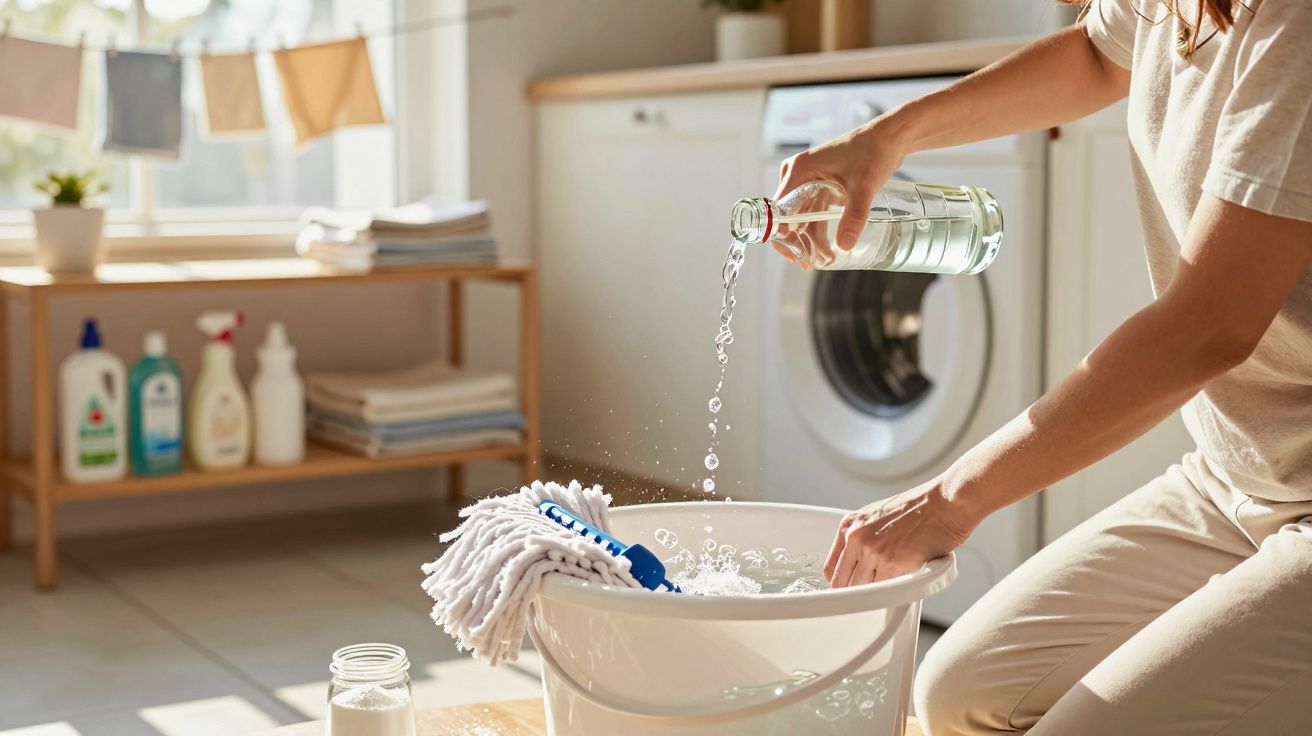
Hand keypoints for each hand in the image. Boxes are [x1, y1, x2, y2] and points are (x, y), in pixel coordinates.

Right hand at [774, 116, 910, 255]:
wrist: (890, 137)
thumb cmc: (874, 151)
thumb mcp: (863, 186)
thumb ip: (854, 216)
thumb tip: (845, 245)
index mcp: (800, 170)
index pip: (778, 208)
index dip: (781, 233)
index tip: (794, 253)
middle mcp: (799, 174)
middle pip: (788, 214)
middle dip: (798, 240)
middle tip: (809, 262)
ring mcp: (810, 179)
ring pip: (802, 215)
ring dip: (809, 237)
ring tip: (823, 259)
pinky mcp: (821, 183)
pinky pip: (813, 210)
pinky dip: (818, 227)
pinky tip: (826, 246)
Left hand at [824, 479, 975, 587]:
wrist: (945, 503)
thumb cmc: (920, 508)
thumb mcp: (879, 515)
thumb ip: (864, 537)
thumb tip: (859, 563)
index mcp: (849, 525)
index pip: (830, 567)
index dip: (840, 582)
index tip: (848, 589)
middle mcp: (856, 537)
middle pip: (842, 582)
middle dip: (856, 591)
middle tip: (871, 594)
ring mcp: (872, 551)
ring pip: (861, 589)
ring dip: (875, 592)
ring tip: (890, 588)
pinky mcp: (891, 563)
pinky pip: (883, 590)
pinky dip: (892, 592)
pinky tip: (901, 583)